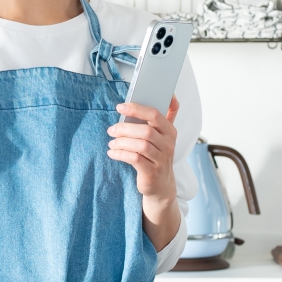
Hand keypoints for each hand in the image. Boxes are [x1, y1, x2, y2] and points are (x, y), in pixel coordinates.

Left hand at [109, 96, 180, 250]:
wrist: (161, 186)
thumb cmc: (157, 156)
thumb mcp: (164, 136)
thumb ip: (166, 116)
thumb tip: (171, 96)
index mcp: (170, 131)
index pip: (155, 114)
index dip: (137, 109)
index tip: (120, 107)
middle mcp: (168, 144)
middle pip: (146, 130)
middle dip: (125, 128)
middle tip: (111, 130)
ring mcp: (161, 159)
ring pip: (140, 145)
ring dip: (121, 142)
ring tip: (112, 143)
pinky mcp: (152, 172)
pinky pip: (134, 159)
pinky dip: (121, 154)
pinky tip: (113, 153)